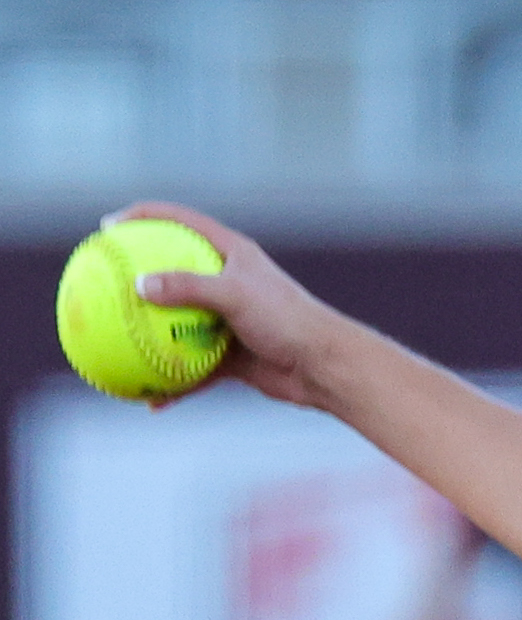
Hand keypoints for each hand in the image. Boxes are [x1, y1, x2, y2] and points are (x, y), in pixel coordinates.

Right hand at [108, 201, 353, 410]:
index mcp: (232, 254)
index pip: (182, 223)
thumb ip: (190, 287)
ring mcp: (227, 321)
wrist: (326, 367)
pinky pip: (192, 370)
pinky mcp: (231, 355)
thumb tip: (140, 284)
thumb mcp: (237, 296)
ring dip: (148, 337)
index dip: (144, 217)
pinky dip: (173, 385)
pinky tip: (149, 402)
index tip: (107, 226)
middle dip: (137, 277)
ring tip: (110, 345)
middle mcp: (228, 283)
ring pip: (177, 326)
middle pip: (173, 273)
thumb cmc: (288, 321)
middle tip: (97, 282)